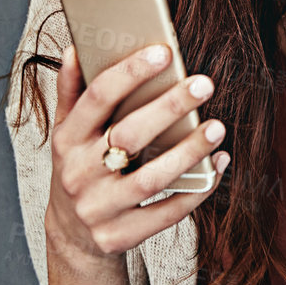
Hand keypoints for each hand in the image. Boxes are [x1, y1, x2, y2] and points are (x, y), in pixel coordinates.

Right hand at [45, 42, 228, 267]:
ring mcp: (99, 208)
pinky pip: (165, 214)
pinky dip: (195, 190)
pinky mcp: (119, 236)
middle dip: (169, 107)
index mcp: (67, 139)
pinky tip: (217, 166)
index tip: (165, 53)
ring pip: (151, 178)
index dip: (130, 72)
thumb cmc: (80, 168)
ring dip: (188, 152)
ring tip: (217, 127)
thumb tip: (74, 48)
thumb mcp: (67, 132)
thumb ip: (72, 91)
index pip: (98, 98)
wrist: (71, 236)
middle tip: (204, 84)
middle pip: (129, 135)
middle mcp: (80, 174)